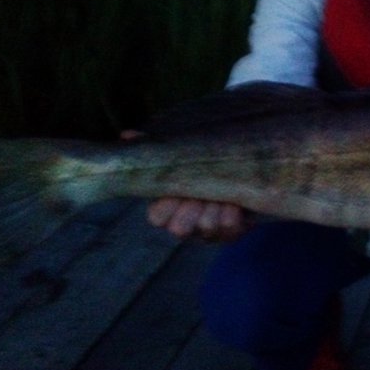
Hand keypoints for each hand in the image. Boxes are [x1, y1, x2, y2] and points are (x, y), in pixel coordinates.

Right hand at [120, 130, 250, 241]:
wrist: (242, 176)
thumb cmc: (204, 168)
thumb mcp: (182, 158)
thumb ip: (158, 149)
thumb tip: (127, 136)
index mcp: (168, 209)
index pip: (156, 217)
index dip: (166, 206)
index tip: (177, 191)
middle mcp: (186, 225)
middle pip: (179, 229)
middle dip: (191, 210)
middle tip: (201, 195)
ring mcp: (207, 232)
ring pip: (206, 226)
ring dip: (215, 207)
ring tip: (222, 194)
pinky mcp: (230, 234)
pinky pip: (229, 229)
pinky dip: (234, 212)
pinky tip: (236, 201)